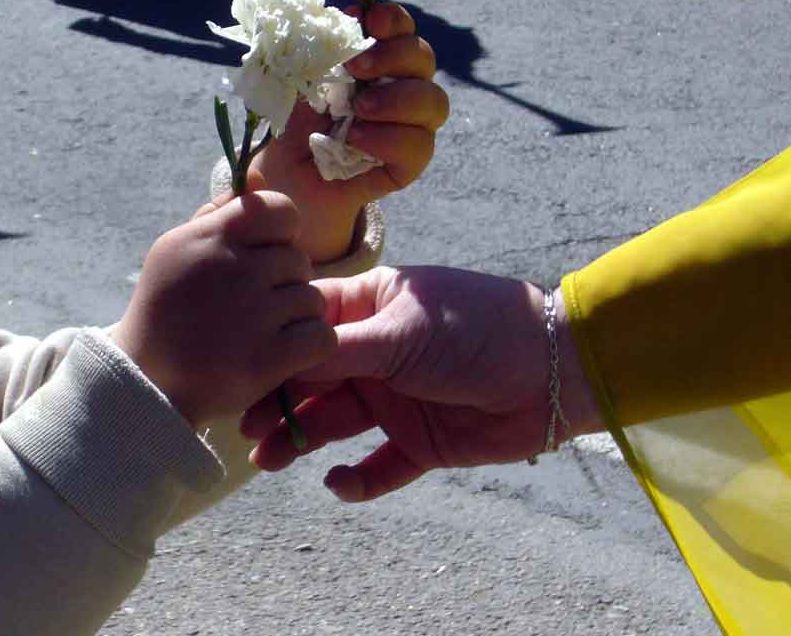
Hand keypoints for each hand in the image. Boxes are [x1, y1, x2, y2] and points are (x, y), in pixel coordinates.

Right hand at [113, 191, 336, 427]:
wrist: (144, 383)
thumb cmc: (164, 311)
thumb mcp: (176, 251)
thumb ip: (217, 216)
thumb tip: (256, 183)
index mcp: (210, 237)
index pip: (280, 209)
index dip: (282, 233)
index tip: (265, 256)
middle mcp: (232, 269)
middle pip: (298, 260)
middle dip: (285, 282)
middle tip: (256, 306)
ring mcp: (251, 314)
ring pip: (313, 299)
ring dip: (297, 316)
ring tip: (265, 332)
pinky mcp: (266, 359)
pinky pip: (321, 336)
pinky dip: (310, 347)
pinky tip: (286, 353)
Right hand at [241, 266, 601, 501]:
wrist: (552, 371)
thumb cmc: (474, 328)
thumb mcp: (401, 331)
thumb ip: (338, 349)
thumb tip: (276, 356)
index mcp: (370, 309)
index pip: (307, 327)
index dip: (272, 348)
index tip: (238, 370)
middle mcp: (377, 353)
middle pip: (312, 379)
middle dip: (278, 401)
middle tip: (246, 428)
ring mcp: (397, 398)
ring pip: (334, 423)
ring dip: (301, 439)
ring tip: (269, 461)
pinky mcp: (420, 442)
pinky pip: (379, 466)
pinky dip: (357, 478)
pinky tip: (337, 482)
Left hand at [249, 3, 448, 262]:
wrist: (286, 178)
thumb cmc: (296, 125)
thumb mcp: (301, 83)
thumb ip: (321, 52)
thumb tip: (341, 21)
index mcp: (377, 62)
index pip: (401, 30)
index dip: (393, 20)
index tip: (369, 19)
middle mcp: (400, 89)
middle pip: (424, 58)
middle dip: (393, 55)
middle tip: (355, 68)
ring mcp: (408, 128)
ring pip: (434, 102)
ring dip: (397, 99)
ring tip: (358, 110)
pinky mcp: (406, 165)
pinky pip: (419, 148)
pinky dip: (388, 139)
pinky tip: (356, 140)